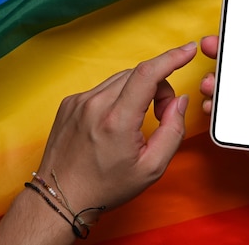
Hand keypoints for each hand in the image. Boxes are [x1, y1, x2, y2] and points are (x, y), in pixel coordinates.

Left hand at [35, 41, 197, 218]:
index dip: (172, 58)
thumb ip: (173, 131)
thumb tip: (179, 101)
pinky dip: (117, 97)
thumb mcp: (151, 168)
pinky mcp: (69, 102)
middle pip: (138, 74)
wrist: (60, 197)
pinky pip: (103, 88)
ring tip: (136, 121)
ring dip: (137, 91)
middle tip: (160, 116)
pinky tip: (113, 122)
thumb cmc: (105, 187)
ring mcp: (79, 101)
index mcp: (117, 121)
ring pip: (121, 79)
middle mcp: (95, 105)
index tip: (188, 50)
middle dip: (158, 88)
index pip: (148, 74)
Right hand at [199, 12, 248, 196]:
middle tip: (209, 45)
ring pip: (225, 88)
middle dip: (220, 52)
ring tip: (209, 82)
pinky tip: (210, 105)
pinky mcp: (244, 128)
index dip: (246, 33)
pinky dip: (212, 108)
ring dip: (212, 80)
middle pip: (238, 64)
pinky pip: (222, 116)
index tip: (231, 23)